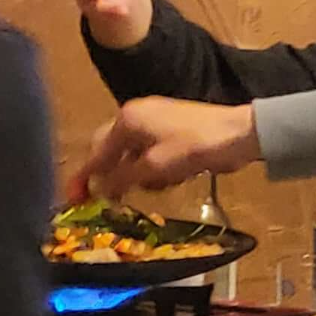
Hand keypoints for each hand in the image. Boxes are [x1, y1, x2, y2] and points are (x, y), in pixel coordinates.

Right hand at [77, 97, 260, 198]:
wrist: (240, 134)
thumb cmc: (195, 147)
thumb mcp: (154, 167)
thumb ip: (122, 178)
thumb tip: (98, 189)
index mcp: (127, 120)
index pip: (96, 152)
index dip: (85, 177)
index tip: (75, 199)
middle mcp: (136, 116)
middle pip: (111, 151)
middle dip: (116, 176)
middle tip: (117, 198)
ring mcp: (155, 120)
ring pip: (133, 155)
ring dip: (141, 174)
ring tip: (160, 183)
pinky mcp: (172, 130)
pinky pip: (152, 153)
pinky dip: (157, 167)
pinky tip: (174, 176)